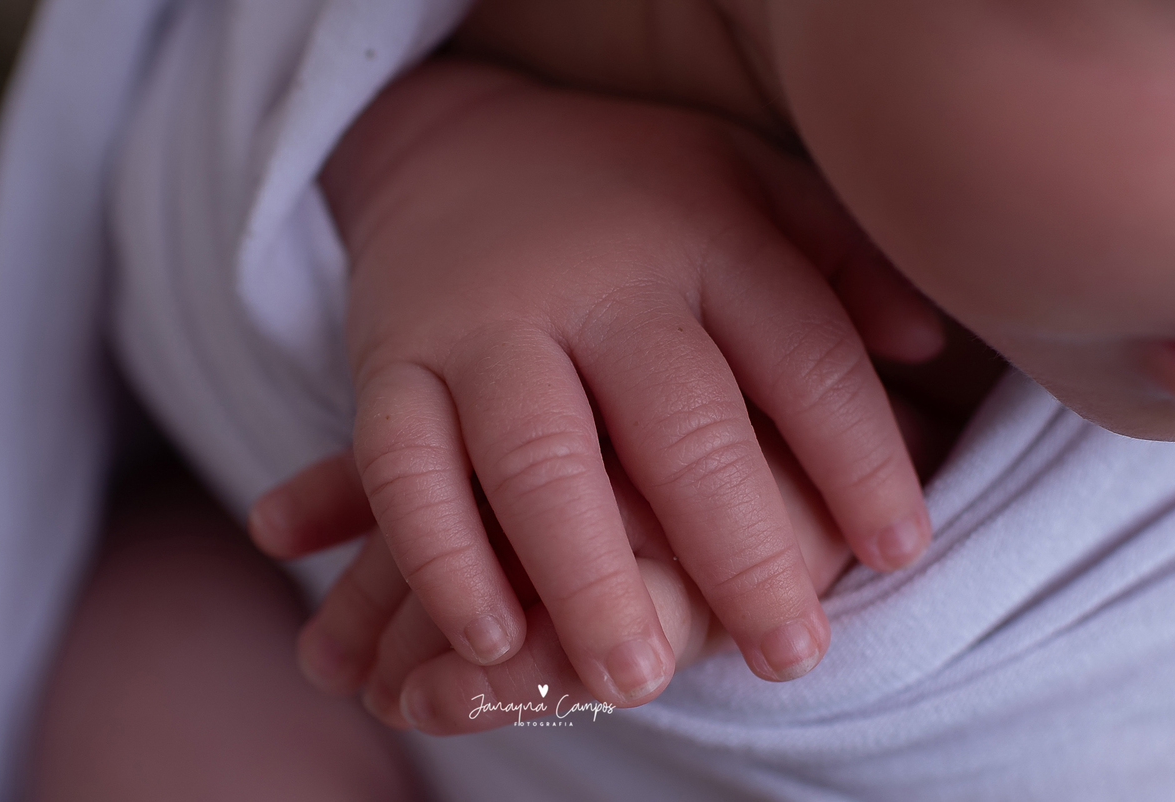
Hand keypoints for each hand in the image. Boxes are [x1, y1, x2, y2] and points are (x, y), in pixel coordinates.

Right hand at [303, 59, 934, 706]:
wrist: (452, 144)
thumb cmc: (626, 191)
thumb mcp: (744, 182)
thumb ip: (835, 255)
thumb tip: (927, 346)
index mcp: (703, 236)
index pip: (803, 355)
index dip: (860, 458)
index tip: (900, 552)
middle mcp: (595, 284)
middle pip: (680, 425)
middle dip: (741, 547)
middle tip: (790, 653)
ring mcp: (484, 326)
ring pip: (535, 463)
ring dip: (588, 578)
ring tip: (637, 677)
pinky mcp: (393, 364)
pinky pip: (405, 470)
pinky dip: (441, 559)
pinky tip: (489, 637)